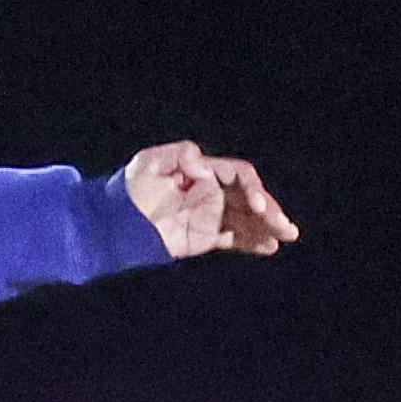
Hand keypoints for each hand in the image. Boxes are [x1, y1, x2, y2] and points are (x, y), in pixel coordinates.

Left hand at [124, 141, 299, 258]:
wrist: (114, 222)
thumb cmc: (130, 188)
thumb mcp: (150, 161)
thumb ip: (180, 154)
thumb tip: (204, 166)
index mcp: (205, 173)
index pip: (240, 177)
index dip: (253, 189)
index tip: (258, 205)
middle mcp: (212, 193)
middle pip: (250, 200)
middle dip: (270, 212)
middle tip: (286, 227)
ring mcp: (210, 216)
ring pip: (246, 220)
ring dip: (267, 228)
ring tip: (286, 237)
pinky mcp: (204, 238)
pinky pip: (233, 239)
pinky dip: (251, 243)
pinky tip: (269, 247)